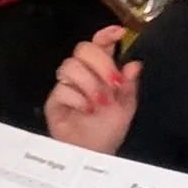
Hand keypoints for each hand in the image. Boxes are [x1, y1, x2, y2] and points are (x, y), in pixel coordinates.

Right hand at [43, 26, 139, 152]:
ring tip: (99, 103)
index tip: (119, 33)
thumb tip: (134, 65)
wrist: (92, 154)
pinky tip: (85, 111)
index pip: (100, 44)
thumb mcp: (126, 107)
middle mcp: (82, 74)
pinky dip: (78, 99)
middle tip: (113, 82)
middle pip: (83, 48)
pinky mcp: (54, 100)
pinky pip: (63, 88)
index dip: (106, 34)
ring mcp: (66, 86)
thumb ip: (129, 85)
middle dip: (101, 62)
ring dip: (90, 84)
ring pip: (71, 66)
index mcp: (100, 71)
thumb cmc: (107, 132)